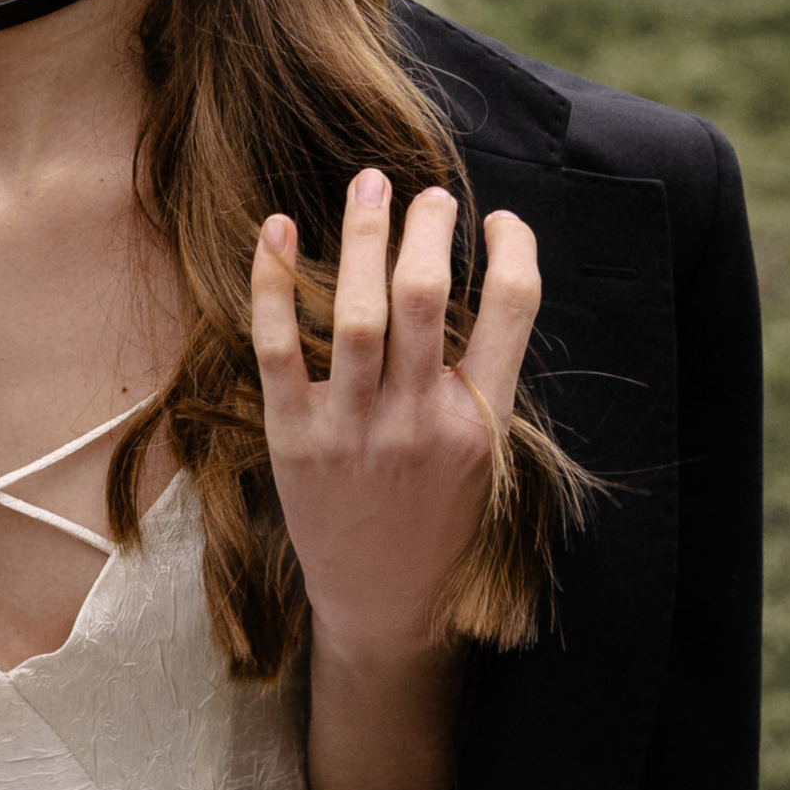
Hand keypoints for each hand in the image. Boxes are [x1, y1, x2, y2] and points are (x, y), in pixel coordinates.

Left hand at [251, 173, 542, 664]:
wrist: (383, 605)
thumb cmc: (440, 525)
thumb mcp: (487, 461)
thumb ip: (480, 382)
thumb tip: (476, 290)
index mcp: (481, 423)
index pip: (513, 310)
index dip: (513, 249)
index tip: (498, 220)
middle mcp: (420, 421)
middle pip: (426, 297)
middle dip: (428, 227)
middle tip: (428, 193)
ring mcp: (354, 430)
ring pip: (360, 313)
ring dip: (366, 236)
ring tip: (369, 184)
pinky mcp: (294, 439)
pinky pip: (279, 348)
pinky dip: (276, 283)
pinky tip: (279, 228)